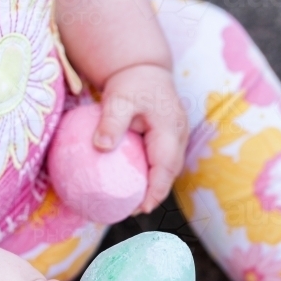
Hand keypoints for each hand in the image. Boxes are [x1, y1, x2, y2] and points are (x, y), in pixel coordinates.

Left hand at [93, 63, 188, 213]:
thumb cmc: (131, 83)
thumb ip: (111, 122)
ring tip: (133, 204)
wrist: (143, 68)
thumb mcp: (118, 99)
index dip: (156, 191)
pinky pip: (163, 162)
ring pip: (169, 170)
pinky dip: (153, 175)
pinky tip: (135, 185)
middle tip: (132, 212)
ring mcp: (178, 138)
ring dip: (155, 187)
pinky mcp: (170, 139)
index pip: (166, 168)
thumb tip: (101, 147)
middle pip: (170, 174)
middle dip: (155, 195)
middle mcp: (179, 136)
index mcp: (170, 129)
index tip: (141, 208)